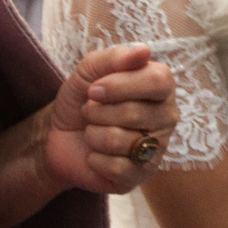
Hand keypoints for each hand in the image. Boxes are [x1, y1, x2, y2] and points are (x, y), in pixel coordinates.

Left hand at [49, 42, 178, 193]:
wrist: (61, 137)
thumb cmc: (83, 99)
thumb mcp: (90, 71)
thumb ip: (115, 57)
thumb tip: (144, 51)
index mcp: (162, 87)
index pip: (157, 81)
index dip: (120, 85)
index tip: (93, 90)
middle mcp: (167, 117)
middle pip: (134, 113)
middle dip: (98, 112)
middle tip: (90, 112)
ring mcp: (156, 149)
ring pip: (120, 141)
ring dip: (94, 135)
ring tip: (93, 133)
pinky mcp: (140, 176)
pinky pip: (116, 167)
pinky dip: (94, 159)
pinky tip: (96, 155)